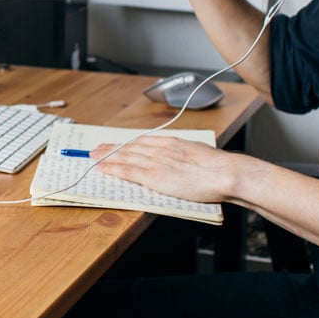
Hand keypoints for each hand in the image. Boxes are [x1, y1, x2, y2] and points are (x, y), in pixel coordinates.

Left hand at [91, 135, 238, 203]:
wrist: (225, 173)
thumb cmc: (218, 169)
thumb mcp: (198, 154)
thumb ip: (185, 155)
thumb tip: (181, 160)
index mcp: (172, 143)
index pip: (142, 141)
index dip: (126, 143)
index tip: (117, 144)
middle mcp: (161, 148)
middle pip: (130, 147)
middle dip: (111, 148)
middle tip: (96, 148)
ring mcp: (156, 162)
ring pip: (125, 156)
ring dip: (107, 156)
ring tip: (93, 156)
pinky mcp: (154, 176)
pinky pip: (128, 171)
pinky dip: (112, 168)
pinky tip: (101, 168)